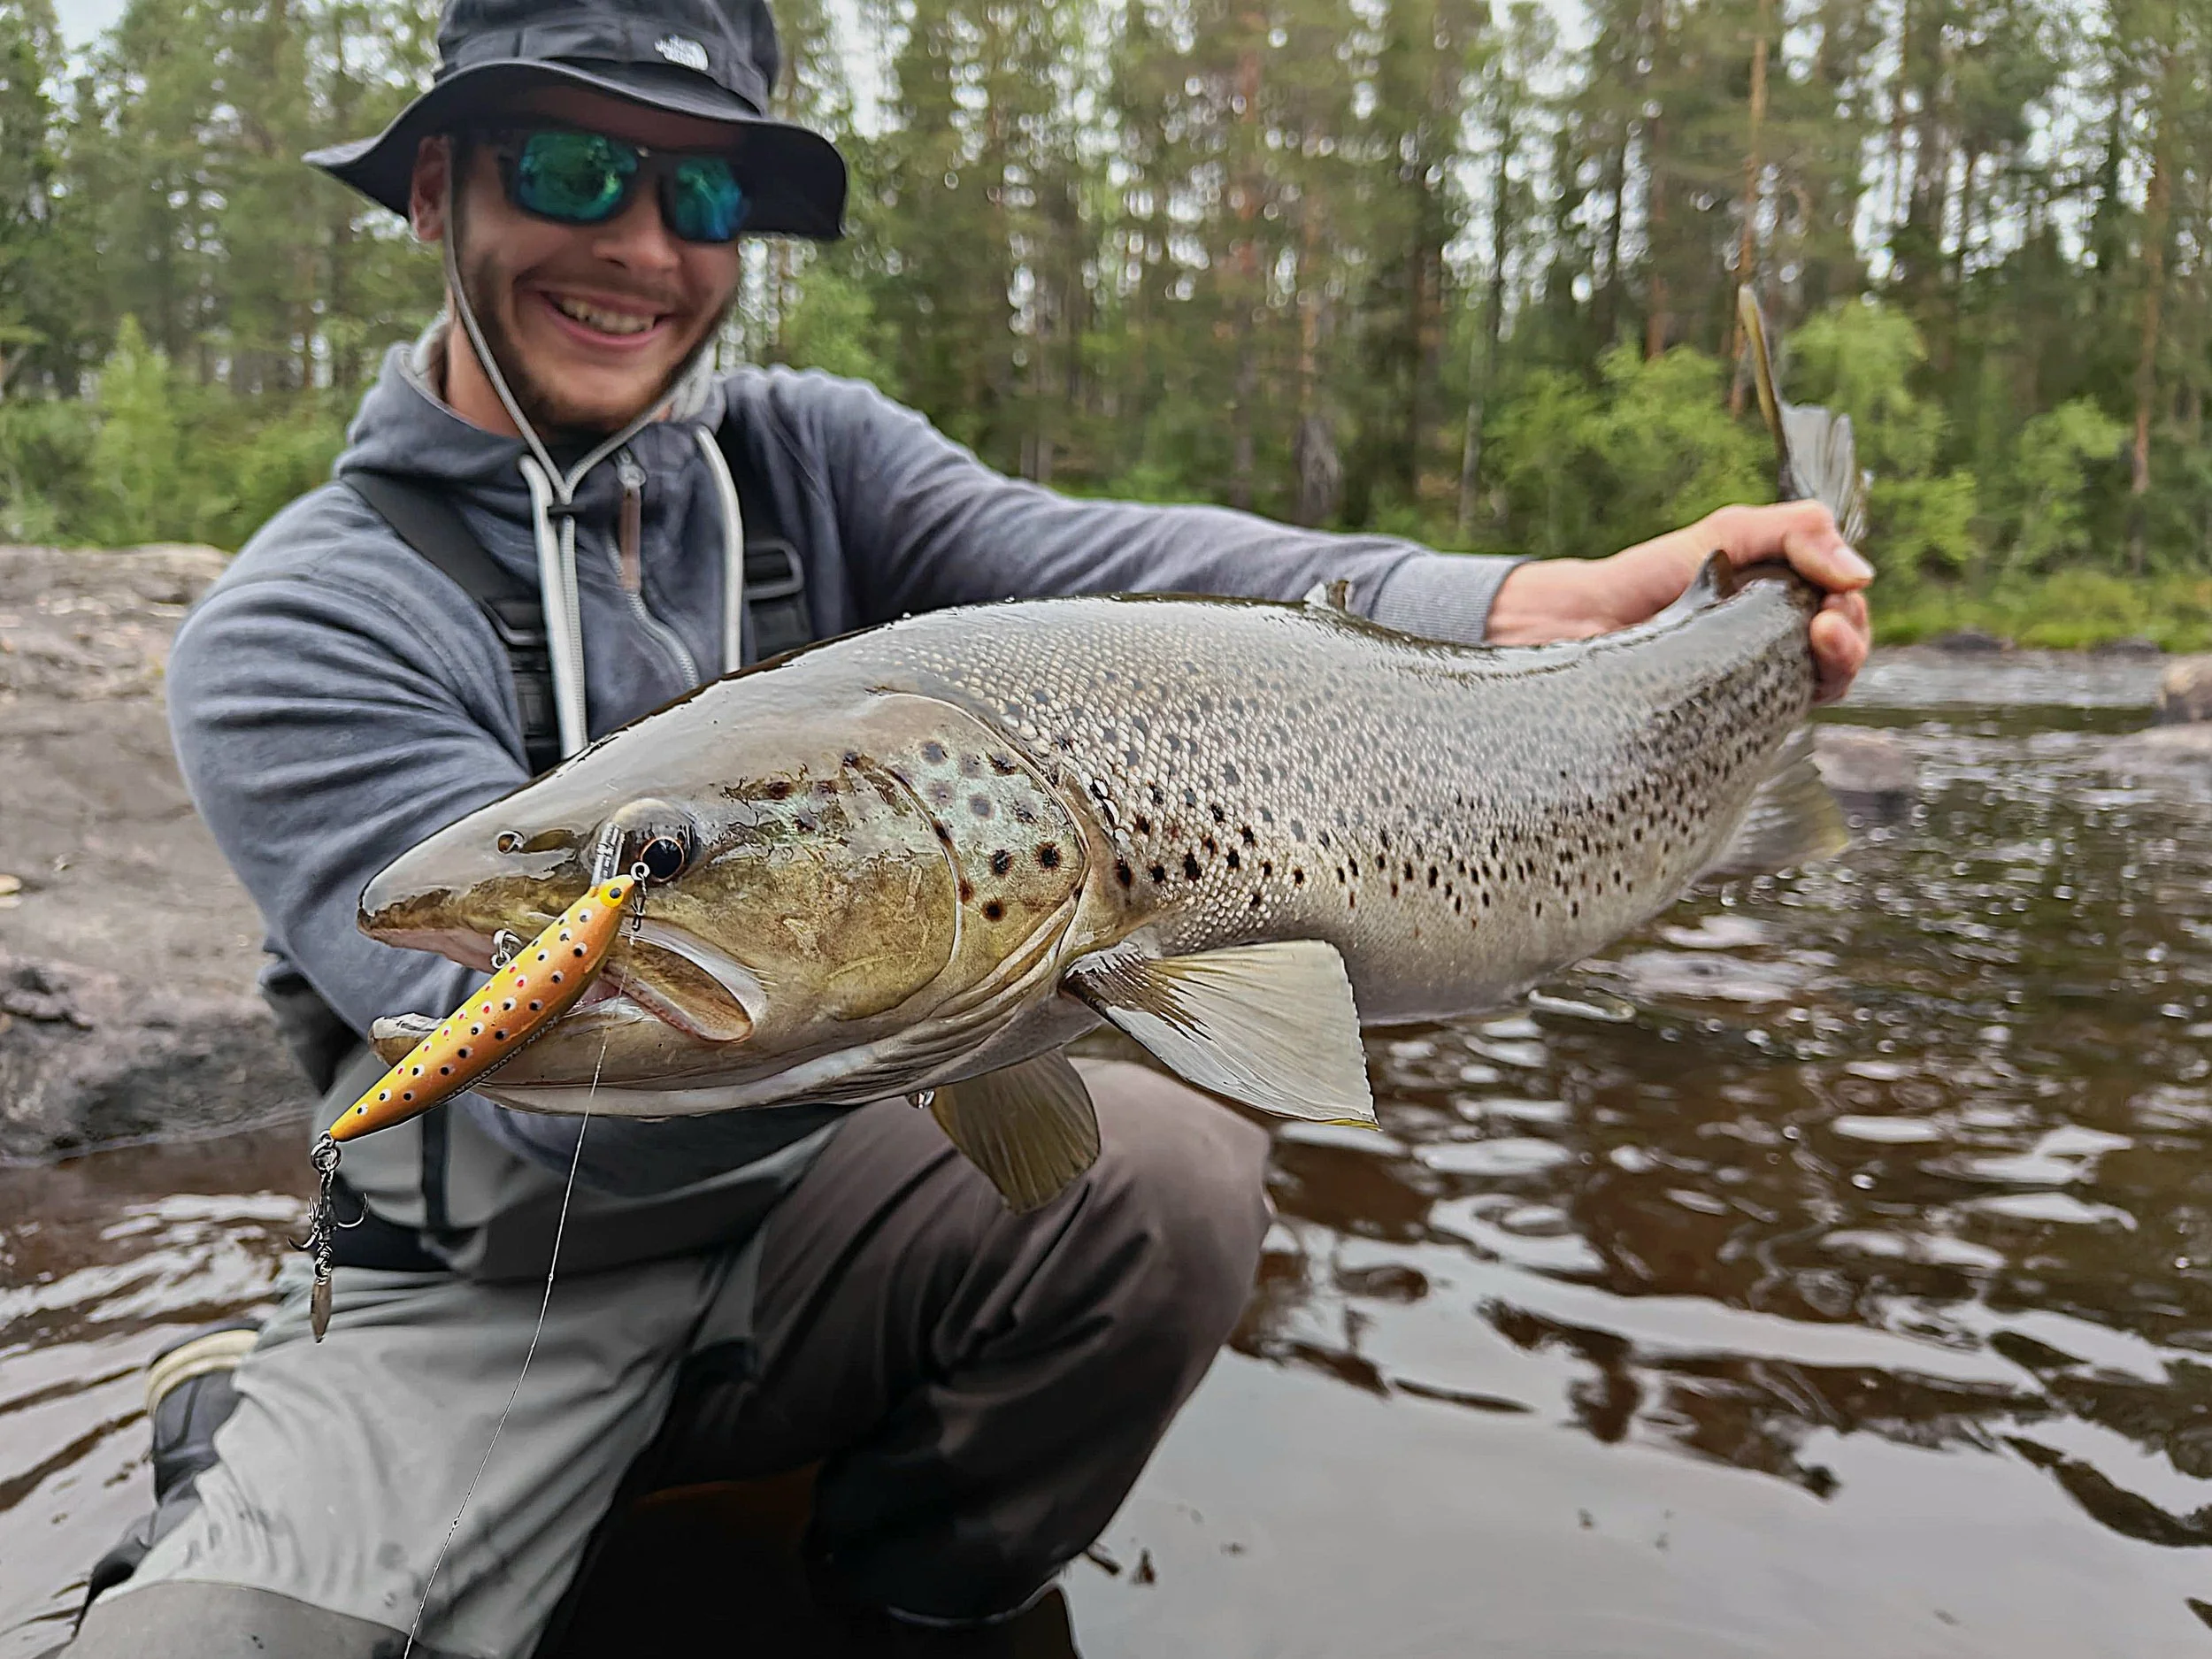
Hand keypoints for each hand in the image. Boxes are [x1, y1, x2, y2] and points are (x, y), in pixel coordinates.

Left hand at [1483, 501, 1874, 704]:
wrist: (1581, 617)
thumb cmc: (1652, 575)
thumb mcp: (1730, 532)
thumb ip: (1797, 533)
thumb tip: (1862, 573)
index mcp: (1782, 614)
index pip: (1844, 624)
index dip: (1853, 616)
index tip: (1838, 600)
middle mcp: (1774, 657)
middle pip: (1841, 662)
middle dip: (1852, 639)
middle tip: (1829, 622)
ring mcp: (1751, 694)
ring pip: (1816, 693)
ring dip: (1836, 666)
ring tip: (1820, 636)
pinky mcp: (1724, 728)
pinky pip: (1772, 727)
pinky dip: (1787, 701)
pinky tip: (1779, 681)